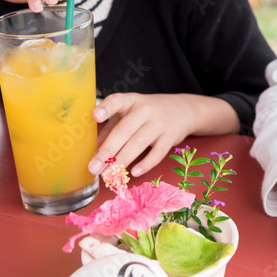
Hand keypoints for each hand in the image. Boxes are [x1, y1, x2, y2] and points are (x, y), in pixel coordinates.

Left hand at [88, 93, 237, 177]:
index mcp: (131, 101)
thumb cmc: (149, 113)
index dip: (106, 108)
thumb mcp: (129, 114)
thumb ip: (110, 129)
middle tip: (93, 168)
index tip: (94, 116)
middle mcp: (145, 110)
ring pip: (138, 143)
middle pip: (124, 130)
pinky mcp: (170, 136)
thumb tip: (92, 149)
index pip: (117, 101)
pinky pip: (157, 152)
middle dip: (107, 151)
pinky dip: (146, 163)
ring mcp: (159, 123)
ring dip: (122, 161)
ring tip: (108, 175)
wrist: (184, 110)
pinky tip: (134, 172)